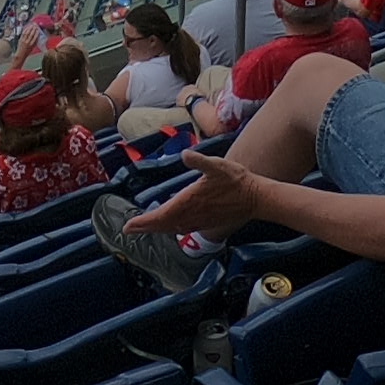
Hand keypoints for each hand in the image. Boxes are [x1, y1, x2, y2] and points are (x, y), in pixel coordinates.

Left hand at [129, 149, 264, 236]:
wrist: (256, 198)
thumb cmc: (237, 180)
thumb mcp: (218, 165)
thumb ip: (200, 161)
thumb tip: (186, 154)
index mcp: (190, 200)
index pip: (161, 214)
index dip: (144, 222)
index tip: (129, 226)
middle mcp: (192, 213)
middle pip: (164, 224)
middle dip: (145, 227)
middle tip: (129, 229)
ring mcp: (200, 220)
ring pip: (173, 228)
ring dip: (158, 229)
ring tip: (145, 228)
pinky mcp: (207, 222)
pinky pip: (184, 228)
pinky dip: (171, 229)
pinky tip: (170, 226)